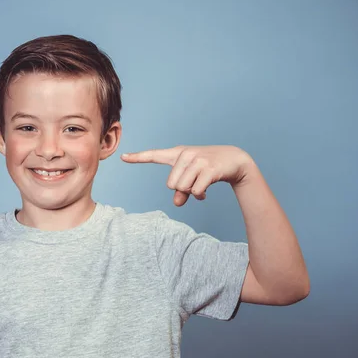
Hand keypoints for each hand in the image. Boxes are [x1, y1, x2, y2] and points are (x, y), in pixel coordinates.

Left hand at [121, 145, 252, 205]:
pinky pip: (196, 190)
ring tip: (201, 187)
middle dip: (182, 190)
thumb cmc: (207, 168)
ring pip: (183, 188)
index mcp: (177, 154)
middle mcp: (185, 154)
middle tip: (193, 186)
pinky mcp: (209, 168)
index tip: (123, 157)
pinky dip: (200, 195)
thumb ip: (180, 190)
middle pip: (171, 184)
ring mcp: (198, 160)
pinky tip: (206, 192)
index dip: (138, 157)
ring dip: (192, 193)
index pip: (154, 155)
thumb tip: (177, 203)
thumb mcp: (191, 178)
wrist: (234, 159)